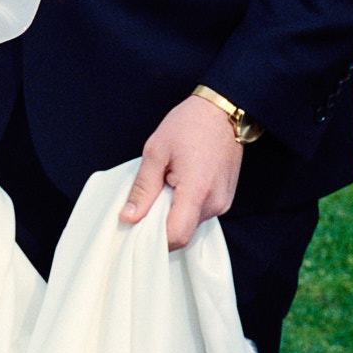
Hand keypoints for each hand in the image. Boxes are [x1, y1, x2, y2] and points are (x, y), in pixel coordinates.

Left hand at [119, 94, 243, 249]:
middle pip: (182, 233)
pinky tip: (176, 186)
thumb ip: (142, 188)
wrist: (222, 111)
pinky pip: (200, 214)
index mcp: (196, 191)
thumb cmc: (188, 125)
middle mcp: (214, 203)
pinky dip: (184, 207)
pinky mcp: (225, 199)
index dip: (154, 240)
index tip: (136, 230)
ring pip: (190, 224)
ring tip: (163, 187)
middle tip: (144, 204)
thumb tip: (128, 217)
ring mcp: (223, 203)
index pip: (176, 236)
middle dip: (160, 227)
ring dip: (172, 215)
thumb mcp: (156, 151)